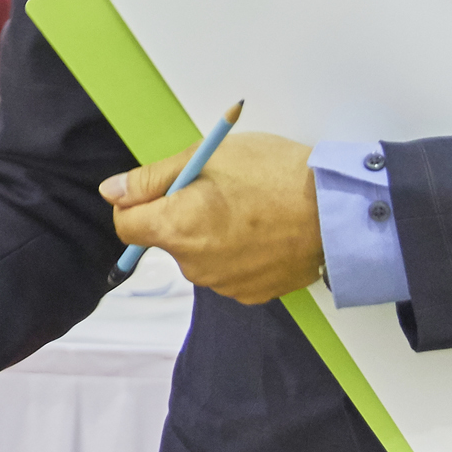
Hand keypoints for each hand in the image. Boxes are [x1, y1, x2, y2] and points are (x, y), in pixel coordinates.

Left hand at [102, 130, 322, 303]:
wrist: (339, 210)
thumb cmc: (277, 175)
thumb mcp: (209, 157)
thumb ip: (153, 178)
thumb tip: (111, 192)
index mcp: (177, 227)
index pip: (125, 225)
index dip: (136, 202)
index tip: (161, 188)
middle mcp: (194, 265)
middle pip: (165, 238)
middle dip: (180, 214)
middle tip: (219, 189)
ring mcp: (223, 284)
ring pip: (197, 255)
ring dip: (210, 234)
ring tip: (249, 209)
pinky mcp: (251, 294)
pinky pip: (226, 271)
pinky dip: (236, 252)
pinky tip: (264, 232)